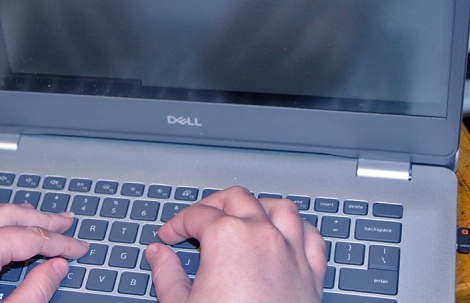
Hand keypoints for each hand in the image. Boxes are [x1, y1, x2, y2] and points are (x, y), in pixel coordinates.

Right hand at [146, 186, 325, 302]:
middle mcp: (262, 235)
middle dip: (213, 205)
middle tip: (197, 221)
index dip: (177, 223)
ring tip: (243, 216)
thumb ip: (166, 273)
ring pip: (280, 207)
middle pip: (237, 198)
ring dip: (259, 206)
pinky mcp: (312, 273)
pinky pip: (311, 236)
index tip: (169, 235)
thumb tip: (158, 255)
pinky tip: (284, 234)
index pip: (196, 215)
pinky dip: (297, 228)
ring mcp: (291, 252)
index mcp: (228, 238)